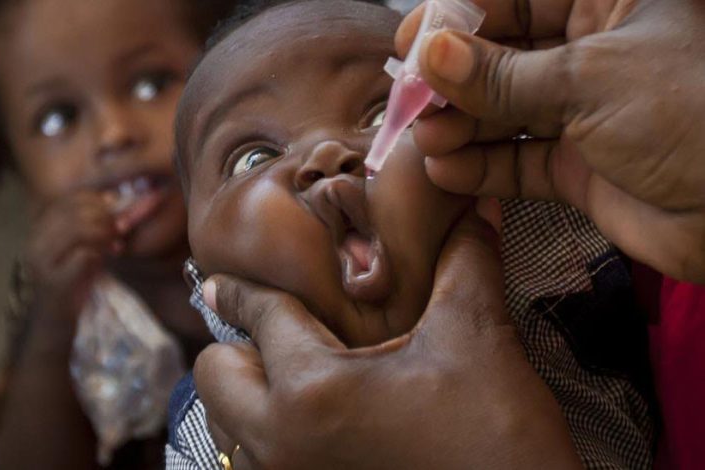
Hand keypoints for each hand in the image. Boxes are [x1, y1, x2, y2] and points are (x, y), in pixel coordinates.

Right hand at [24, 192, 124, 318]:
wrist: (53, 323)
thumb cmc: (71, 284)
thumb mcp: (80, 249)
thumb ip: (91, 227)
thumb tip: (113, 200)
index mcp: (39, 231)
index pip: (67, 201)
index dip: (95, 201)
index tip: (113, 212)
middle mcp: (35, 243)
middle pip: (74, 212)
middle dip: (104, 218)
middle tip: (119, 230)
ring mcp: (41, 263)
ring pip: (78, 230)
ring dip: (104, 234)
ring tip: (115, 244)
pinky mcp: (53, 282)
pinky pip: (83, 256)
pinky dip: (100, 254)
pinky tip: (107, 259)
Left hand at [194, 206, 581, 468]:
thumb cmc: (495, 437)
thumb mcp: (477, 340)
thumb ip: (465, 263)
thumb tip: (476, 206)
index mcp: (312, 390)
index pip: (260, 317)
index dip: (241, 289)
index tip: (218, 281)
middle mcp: (281, 443)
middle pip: (215, 376)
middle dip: (239, 346)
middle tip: (283, 334)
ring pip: (227, 425)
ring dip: (249, 394)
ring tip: (297, 376)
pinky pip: (254, 462)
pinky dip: (266, 434)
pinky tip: (315, 421)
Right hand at [397, 0, 704, 282]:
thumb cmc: (691, 118)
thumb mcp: (587, 80)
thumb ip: (503, 75)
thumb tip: (433, 56)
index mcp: (611, 3)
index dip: (460, 16)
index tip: (413, 41)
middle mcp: (593, 53)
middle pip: (503, 56)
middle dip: (454, 80)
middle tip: (413, 101)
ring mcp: (584, 112)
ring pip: (504, 112)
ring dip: (461, 126)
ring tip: (428, 141)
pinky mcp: (577, 166)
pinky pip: (518, 162)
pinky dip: (481, 168)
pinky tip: (448, 172)